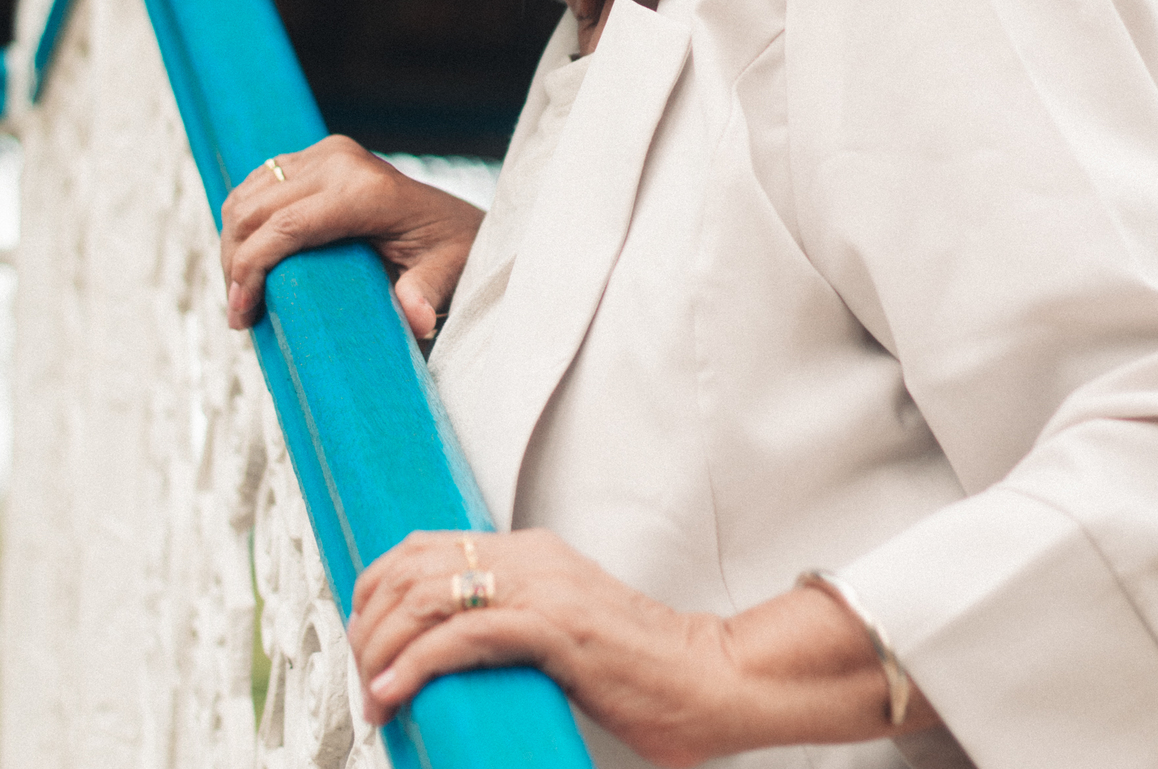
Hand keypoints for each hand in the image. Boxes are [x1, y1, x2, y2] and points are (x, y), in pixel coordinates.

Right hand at [219, 137, 483, 339]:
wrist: (456, 223)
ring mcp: (326, 154)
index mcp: (365, 190)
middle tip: (239, 316)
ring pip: (247, 197)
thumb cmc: (451, 253)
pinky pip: (259, 186)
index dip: (249, 271)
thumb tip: (415, 319)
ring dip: (234, 246)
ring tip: (241, 295)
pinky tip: (250, 262)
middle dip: (234, 266)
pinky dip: (244, 224)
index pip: (283, 227)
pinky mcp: (317, 156)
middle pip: (255, 211)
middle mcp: (340, 162)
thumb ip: (426, 295)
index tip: (241, 317)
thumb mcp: (445, 275)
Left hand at [346, 530, 939, 766]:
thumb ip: (516, 628)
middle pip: (413, 564)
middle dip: (369, 620)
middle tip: (363, 672)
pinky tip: (397, 693)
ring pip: (427, 595)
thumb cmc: (645, 671)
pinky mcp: (554, 629)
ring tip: (373, 691)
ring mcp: (543, 590)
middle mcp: (532, 559)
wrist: (711, 680)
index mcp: (533, 553)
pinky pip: (462, 636)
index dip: (377, 586)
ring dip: (383, 646)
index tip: (362, 634)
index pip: (427, 546)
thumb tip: (455, 656)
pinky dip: (415, 665)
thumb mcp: (564, 634)